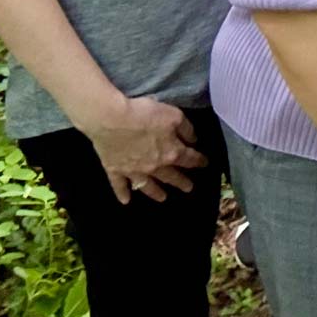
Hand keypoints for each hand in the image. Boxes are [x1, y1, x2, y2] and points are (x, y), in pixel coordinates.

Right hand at [80, 95, 207, 204]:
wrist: (111, 119)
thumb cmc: (145, 114)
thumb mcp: (175, 115)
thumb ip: (186, 130)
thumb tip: (193, 142)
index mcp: (171, 153)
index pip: (190, 159)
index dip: (199, 161)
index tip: (204, 164)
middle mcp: (154, 166)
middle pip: (171, 176)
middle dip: (181, 182)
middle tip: (189, 188)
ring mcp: (133, 171)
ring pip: (147, 186)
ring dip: (156, 193)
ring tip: (163, 198)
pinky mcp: (114, 170)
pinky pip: (119, 186)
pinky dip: (122, 194)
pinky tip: (126, 201)